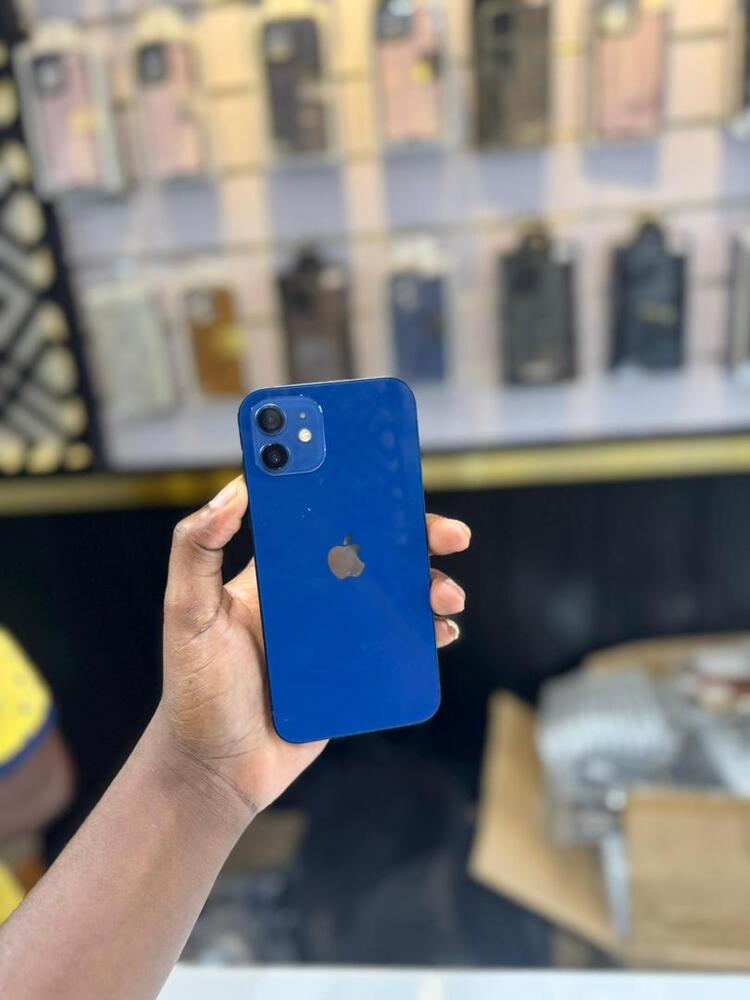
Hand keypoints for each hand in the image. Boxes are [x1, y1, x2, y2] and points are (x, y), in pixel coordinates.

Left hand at [158, 476, 469, 827]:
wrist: (220, 769)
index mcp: (278, 571)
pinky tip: (443, 630)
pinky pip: (400, 643)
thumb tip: (233, 490)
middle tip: (450, 535)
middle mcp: (313, 595)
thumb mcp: (187, 614)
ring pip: (396, 596)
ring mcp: (339, 633)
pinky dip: (428, 631)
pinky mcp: (357, 670)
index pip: (325, 518)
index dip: (359, 494)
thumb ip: (196, 550)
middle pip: (375, 552)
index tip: (390, 479)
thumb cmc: (195, 689)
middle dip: (417, 537)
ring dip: (430, 585)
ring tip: (447, 595)